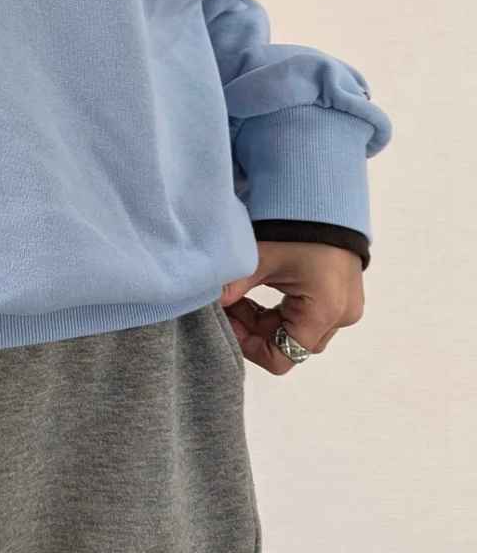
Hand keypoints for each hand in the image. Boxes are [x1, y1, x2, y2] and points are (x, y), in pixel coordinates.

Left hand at [220, 240, 364, 374]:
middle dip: (255, 330)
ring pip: (297, 331)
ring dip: (266, 319)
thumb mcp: (258, 258)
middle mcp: (341, 316)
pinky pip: (308, 315)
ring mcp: (345, 306)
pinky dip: (281, 309)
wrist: (325, 195)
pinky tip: (260, 287)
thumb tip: (208, 305)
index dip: (249, 346)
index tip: (227, 321)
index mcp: (324, 312)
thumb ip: (233, 288)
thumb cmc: (295, 226)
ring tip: (241, 293)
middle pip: (289, 344)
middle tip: (229, 304)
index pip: (282, 357)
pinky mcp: (342, 294)